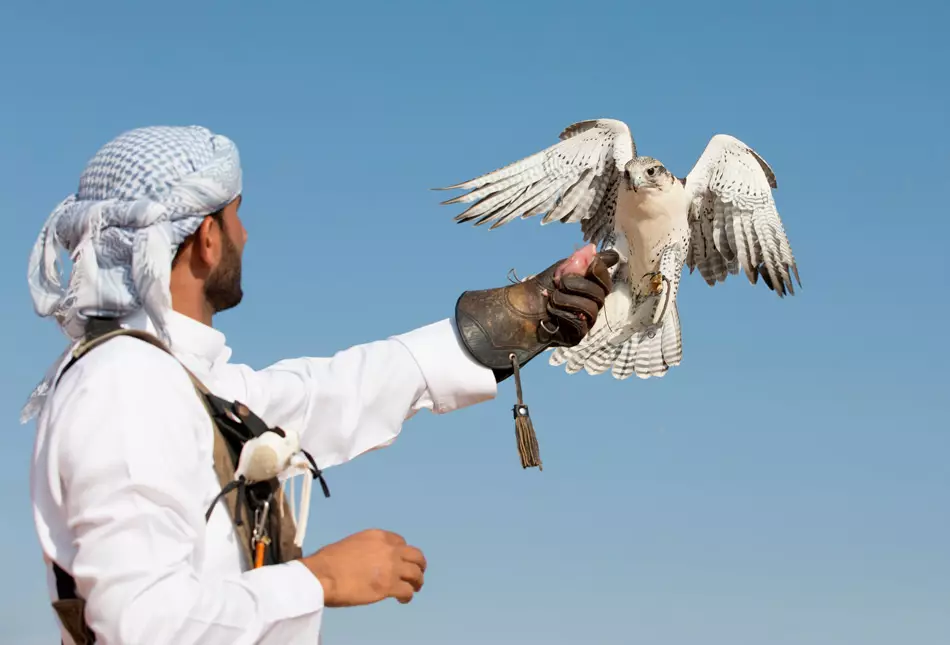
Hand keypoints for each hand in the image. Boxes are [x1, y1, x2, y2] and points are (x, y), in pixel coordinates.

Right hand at [300, 529, 426, 606]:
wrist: (323, 574)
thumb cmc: (328, 561)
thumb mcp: (351, 544)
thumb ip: (365, 549)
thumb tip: (366, 560)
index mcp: (378, 536)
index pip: (400, 542)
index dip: (402, 553)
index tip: (400, 561)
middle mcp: (389, 549)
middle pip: (415, 555)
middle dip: (419, 565)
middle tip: (417, 574)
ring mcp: (391, 567)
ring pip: (416, 573)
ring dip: (417, 581)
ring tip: (414, 588)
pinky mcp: (389, 586)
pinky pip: (408, 591)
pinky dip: (408, 596)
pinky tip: (402, 599)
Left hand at [535, 244, 618, 346]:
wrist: (521, 309)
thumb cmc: (542, 288)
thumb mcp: (561, 268)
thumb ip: (579, 260)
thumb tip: (594, 249)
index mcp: (592, 287)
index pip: (606, 279)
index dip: (598, 270)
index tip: (585, 264)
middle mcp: (593, 304)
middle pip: (601, 293)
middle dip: (578, 284)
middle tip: (559, 283)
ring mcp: (587, 321)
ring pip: (591, 309)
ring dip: (568, 299)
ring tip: (552, 298)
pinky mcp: (578, 335)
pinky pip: (580, 323)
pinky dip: (563, 313)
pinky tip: (551, 310)